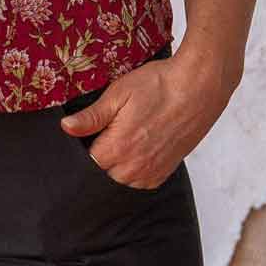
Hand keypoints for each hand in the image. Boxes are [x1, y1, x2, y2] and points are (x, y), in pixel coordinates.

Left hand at [58, 39, 242, 188]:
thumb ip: (92, 116)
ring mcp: (152, 171)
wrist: (199, 87)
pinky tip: (138, 147)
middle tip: (108, 130)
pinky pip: (141, 180)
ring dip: (117, 165)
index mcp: (117, 148)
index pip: (85, 162)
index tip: (88, 131)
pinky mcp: (166, 171)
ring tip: (125, 136)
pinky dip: (135, 169)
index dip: (83, 146)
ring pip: (121, 180)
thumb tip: (66, 128)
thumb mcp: (119, 93)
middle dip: (100, 156)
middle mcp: (134, 167)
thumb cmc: (159, 85)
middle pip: (102, 173)